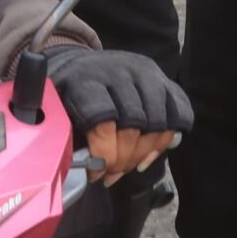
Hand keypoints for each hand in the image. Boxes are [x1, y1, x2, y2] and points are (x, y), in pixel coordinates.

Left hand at [46, 47, 190, 184]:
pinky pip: (180, 112)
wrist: (81, 63)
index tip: (96, 173)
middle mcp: (120, 71)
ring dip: (145, 152)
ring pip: (159, 121)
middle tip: (112, 174)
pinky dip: (168, 138)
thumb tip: (83, 170)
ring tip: (129, 166)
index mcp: (87, 79)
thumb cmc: (68, 94)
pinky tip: (150, 153)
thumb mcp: (56, 109)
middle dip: (124, 158)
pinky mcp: (163, 79)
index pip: (102, 118)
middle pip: (134, 123)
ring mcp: (145, 73)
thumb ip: (67, 136)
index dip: (104, 152)